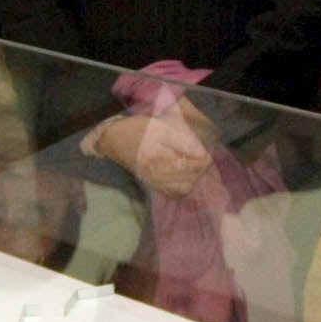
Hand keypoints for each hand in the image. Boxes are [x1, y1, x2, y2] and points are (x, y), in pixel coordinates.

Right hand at [98, 109, 212, 198]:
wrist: (115, 142)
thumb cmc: (138, 131)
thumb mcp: (161, 128)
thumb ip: (183, 140)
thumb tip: (202, 152)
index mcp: (164, 159)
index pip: (197, 164)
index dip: (206, 155)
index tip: (205, 146)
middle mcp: (161, 176)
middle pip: (193, 177)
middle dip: (201, 165)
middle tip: (200, 153)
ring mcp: (158, 183)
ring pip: (186, 188)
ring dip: (194, 176)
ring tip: (192, 163)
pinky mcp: (155, 186)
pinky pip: (175, 194)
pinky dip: (183, 186)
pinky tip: (183, 175)